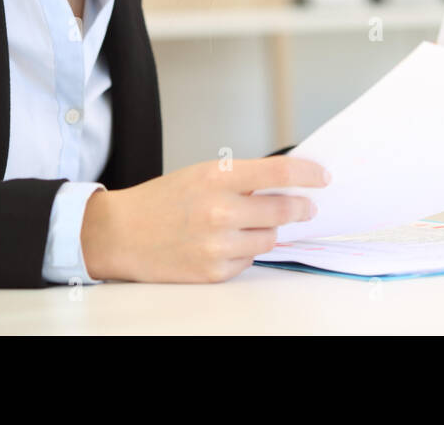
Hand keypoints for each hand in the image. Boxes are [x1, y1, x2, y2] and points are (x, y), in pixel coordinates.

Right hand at [79, 155, 329, 282]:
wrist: (120, 234)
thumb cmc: (161, 201)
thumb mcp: (200, 174)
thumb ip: (241, 179)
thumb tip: (285, 183)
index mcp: (217, 177)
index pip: (279, 171)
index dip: (308, 174)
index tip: (323, 177)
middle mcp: (220, 210)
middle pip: (283, 210)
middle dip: (299, 208)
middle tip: (306, 208)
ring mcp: (218, 244)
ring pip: (269, 238)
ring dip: (267, 230)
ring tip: (248, 224)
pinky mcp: (214, 271)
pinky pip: (249, 261)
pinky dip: (244, 252)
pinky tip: (224, 244)